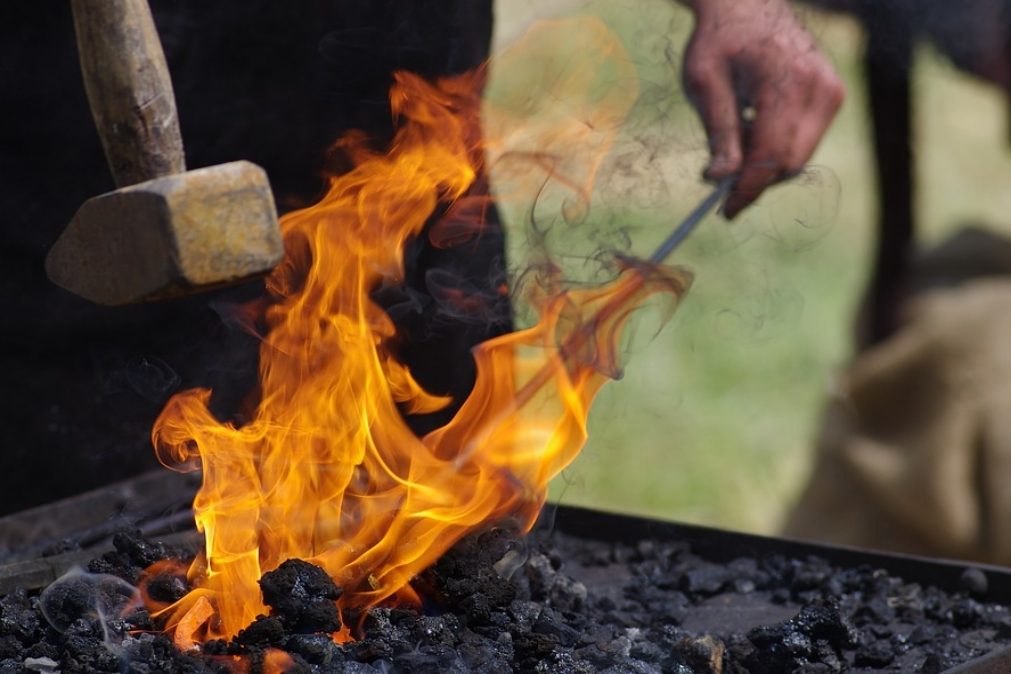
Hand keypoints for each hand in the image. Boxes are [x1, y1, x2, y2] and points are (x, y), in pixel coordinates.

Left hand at [681, 0, 844, 217]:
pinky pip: (805, 142)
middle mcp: (819, 88)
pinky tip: (754, 126)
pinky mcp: (833, 96)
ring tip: (736, 138)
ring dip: (764, 164)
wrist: (748, 6)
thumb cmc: (719, 41)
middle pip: (789, 162)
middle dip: (755, 180)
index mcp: (786, 81)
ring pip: (799, 157)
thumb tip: (720, 179)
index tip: (725, 211)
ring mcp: (832, 91)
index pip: (771, 155)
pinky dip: (778, 148)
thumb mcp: (704, 84)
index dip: (748, 190)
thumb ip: (718, 132)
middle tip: (722, 181)